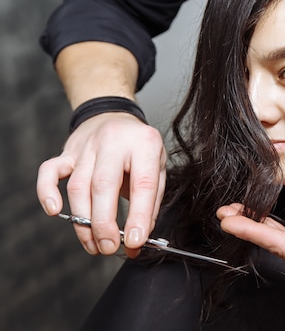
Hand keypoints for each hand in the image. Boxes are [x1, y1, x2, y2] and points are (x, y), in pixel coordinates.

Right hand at [37, 112, 166, 256]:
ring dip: (82, 221)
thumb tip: (137, 238)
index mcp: (145, 144)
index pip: (142, 184)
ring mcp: (87, 146)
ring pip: (78, 186)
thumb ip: (150, 202)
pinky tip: (55, 212)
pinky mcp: (67, 152)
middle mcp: (113, 142)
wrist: (114, 116)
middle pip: (103, 185)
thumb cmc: (138, 147)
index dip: (138, 216)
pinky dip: (47, 192)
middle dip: (103, 223)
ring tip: (93, 244)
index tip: (134, 241)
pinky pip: (50, 171)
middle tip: (108, 247)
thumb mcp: (158, 167)